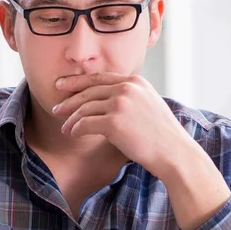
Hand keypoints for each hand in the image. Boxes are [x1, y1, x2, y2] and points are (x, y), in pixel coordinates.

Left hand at [53, 73, 192, 176]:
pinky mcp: (114, 122)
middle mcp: (127, 88)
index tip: (62, 85)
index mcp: (135, 81)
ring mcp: (120, 104)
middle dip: (69, 100)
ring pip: (85, 108)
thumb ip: (130, 97)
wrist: (174, 152)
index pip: (99, 77)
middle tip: (56, 108)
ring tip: (64, 128)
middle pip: (88, 91)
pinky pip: (85, 124)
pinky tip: (72, 134)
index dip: (77, 81)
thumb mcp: (148, 104)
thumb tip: (105, 101)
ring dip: (71, 119)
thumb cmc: (161, 135)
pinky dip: (76, 129)